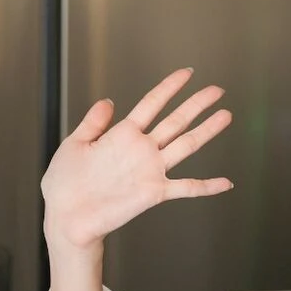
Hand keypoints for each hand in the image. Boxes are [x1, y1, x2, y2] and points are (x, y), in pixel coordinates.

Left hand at [42, 68, 233, 250]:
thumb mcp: (74, 144)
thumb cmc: (64, 185)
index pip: (152, 103)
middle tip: (217, 90)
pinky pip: (186, 188)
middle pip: (176, 120)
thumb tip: (107, 101)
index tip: (187, 73)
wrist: (65, 217)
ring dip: (207, 131)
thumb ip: (93, 122)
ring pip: (186, 145)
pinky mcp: (153, 193)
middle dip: (197, 104)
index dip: (169, 87)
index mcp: (122, 135)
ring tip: (225, 116)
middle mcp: (141, 150)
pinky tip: (225, 183)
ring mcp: (150, 170)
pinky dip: (207, 186)